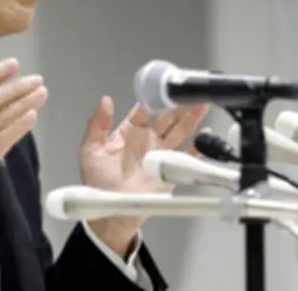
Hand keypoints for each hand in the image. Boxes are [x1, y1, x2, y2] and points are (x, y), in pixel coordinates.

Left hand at [79, 97, 207, 255]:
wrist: (109, 211)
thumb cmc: (97, 180)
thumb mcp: (90, 149)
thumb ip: (97, 124)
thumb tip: (104, 100)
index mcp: (129, 132)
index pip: (143, 111)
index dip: (152, 98)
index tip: (161, 87)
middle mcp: (147, 140)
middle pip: (166, 117)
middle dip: (177, 104)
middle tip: (187, 89)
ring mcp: (160, 154)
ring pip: (179, 131)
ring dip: (191, 118)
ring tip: (201, 103)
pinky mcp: (170, 170)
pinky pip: (187, 156)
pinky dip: (198, 147)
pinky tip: (206, 135)